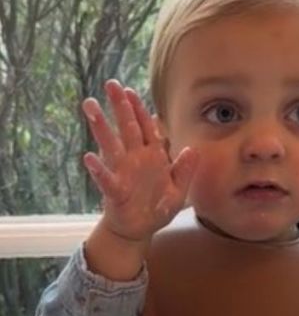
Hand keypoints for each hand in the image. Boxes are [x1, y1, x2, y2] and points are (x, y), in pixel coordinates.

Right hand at [82, 79, 197, 242]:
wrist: (140, 230)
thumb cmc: (157, 207)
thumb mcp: (179, 190)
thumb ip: (185, 170)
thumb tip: (193, 149)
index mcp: (153, 157)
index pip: (147, 127)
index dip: (140, 109)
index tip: (130, 90)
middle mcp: (136, 160)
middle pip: (128, 128)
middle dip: (120, 106)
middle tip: (110, 84)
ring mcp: (123, 173)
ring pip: (111, 145)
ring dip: (101, 126)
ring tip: (90, 106)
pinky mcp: (115, 191)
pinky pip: (105, 178)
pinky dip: (98, 169)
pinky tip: (89, 157)